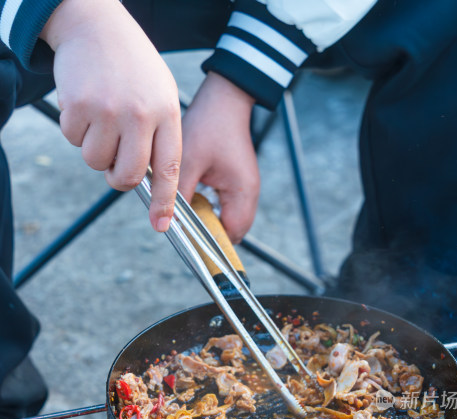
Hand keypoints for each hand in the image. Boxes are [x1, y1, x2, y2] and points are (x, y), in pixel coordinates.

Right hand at [40, 0, 180, 231]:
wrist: (95, 23)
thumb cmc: (131, 67)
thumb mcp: (159, 95)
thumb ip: (159, 136)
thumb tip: (151, 183)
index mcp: (166, 113)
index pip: (169, 169)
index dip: (164, 202)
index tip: (161, 226)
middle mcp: (139, 114)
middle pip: (128, 176)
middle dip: (119, 179)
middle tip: (115, 166)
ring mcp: (108, 110)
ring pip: (97, 162)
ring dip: (95, 149)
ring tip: (101, 118)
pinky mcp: (79, 105)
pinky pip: (74, 141)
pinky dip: (75, 129)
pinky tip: (84, 104)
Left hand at [179, 72, 258, 242]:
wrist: (224, 100)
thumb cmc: (208, 126)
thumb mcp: (188, 162)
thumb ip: (180, 195)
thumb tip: (170, 220)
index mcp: (241, 192)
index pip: (230, 235)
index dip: (210, 243)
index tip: (188, 241)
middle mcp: (249, 195)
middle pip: (231, 232)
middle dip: (208, 233)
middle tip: (185, 227)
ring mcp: (245, 190)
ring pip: (228, 221)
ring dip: (209, 221)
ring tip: (188, 213)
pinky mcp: (238, 183)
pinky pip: (226, 207)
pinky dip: (210, 209)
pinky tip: (194, 199)